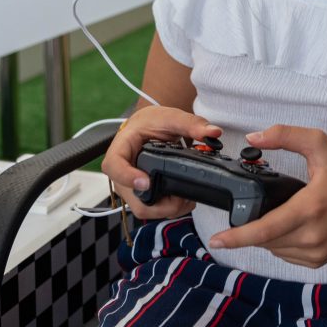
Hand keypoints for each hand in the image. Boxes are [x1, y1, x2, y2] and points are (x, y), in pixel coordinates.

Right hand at [102, 106, 223, 221]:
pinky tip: (184, 199)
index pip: (114, 166)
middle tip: (183, 197)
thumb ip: (191, 124)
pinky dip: (170, 209)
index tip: (146, 181)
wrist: (148, 127)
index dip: (127, 177)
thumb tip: (213, 132)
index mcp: (121, 149)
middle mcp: (121, 173)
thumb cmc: (151, 122)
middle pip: (132, 198)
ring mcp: (130, 187)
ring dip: (168, 209)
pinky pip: (152, 209)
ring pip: (144, 209)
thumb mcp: (170, 117)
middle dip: (160, 204)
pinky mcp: (142, 195)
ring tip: (188, 198)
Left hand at [206, 125, 326, 266]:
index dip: (237, 236)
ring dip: (265, 235)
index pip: (265, 229)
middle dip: (251, 226)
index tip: (216, 240)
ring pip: (274, 249)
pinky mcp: (319, 260)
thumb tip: (252, 138)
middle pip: (265, 239)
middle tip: (254, 206)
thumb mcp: (319, 143)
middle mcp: (313, 234)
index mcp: (310, 207)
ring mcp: (317, 251)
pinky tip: (288, 226)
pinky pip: (286, 256)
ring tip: (276, 213)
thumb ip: (284, 135)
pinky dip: (280, 243)